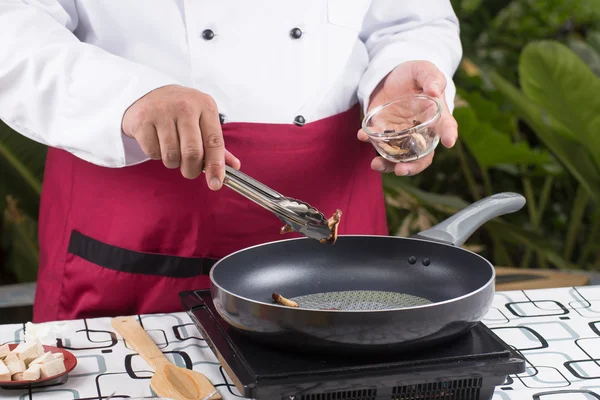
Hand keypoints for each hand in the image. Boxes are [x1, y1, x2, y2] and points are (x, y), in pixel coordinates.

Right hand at [122, 85, 240, 189]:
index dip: (216, 166)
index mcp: (206, 107)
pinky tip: (158, 143)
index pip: (214, 142)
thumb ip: (217, 145)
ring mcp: (162, 112)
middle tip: (190, 170)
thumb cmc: (181, 112)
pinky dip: (156, 155)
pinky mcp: (143, 120)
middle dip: (192, 170)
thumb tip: (234, 166)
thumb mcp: (203, 121)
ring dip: (173, 163)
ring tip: (173, 151)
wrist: (149, 93)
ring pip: (171, 155)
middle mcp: (185, 107)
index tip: (215, 183)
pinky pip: (153, 152)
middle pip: (192, 152)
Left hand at [358, 61, 457, 175]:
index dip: (449, 135)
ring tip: (376, 164)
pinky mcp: (384, 133)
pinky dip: (370, 142)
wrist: (390, 78)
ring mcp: (401, 136)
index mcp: (436, 117)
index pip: (446, 127)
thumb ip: (431, 77)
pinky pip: (378, 144)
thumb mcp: (422, 70)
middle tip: (401, 170)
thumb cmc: (413, 75)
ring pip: (398, 158)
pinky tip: (362, 135)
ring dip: (387, 165)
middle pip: (421, 156)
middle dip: (412, 167)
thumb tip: (435, 90)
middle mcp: (420, 132)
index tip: (449, 142)